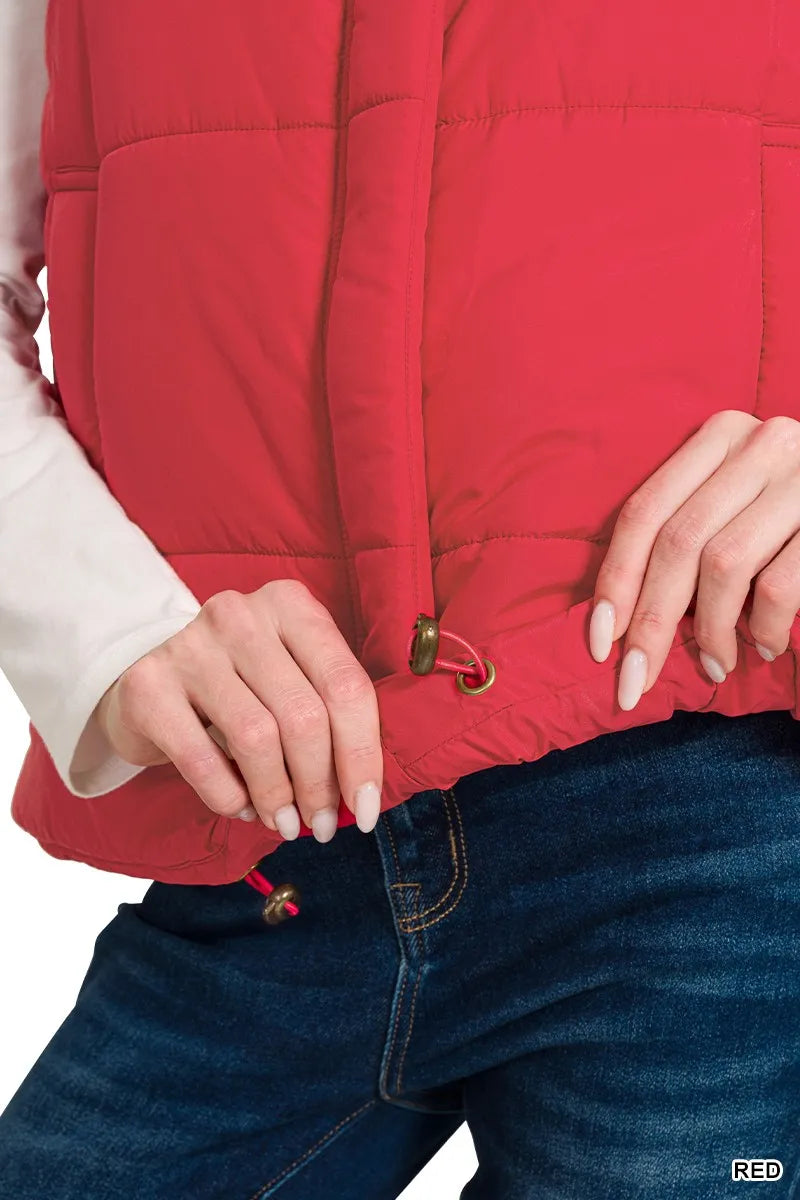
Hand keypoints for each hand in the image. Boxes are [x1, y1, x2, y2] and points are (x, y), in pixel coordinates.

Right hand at [93, 580, 382, 841]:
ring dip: (277, 796)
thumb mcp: (289, 674)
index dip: (363, 755)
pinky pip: (201, 759)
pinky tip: (241, 807)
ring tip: (284, 823)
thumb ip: (328, 713)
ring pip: (257, 738)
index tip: (366, 808)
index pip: (345, 684)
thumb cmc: (239, 681)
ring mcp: (190, 646)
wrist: (146, 671)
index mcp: (290, 605)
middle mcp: (241, 615)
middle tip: (322, 824)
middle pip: (304, 715)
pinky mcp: (148, 685)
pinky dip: (229, 796)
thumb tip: (360, 792)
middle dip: (320, 784)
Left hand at [588, 409, 799, 709]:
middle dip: (650, 622)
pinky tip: (765, 646)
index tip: (599, 643)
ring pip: (723, 565)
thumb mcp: (735, 501)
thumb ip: (686, 534)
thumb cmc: (789, 519)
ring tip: (716, 663)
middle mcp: (757, 444)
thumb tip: (621, 617)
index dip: (615, 581)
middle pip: (677, 543)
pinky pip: (777, 585)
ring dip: (710, 630)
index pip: (644, 512)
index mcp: (718, 437)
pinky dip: (762, 627)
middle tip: (635, 681)